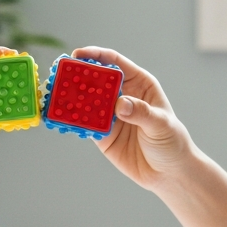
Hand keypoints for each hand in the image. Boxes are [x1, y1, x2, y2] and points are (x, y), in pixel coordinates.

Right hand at [69, 46, 197, 192]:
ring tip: (55, 96)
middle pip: (95, 80)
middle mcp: (121, 96)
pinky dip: (72, 121)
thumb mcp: (161, 124)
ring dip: (70, 98)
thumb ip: (141, 112)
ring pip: (86, 101)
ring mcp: (110, 115)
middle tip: (59, 75)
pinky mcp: (101, 134)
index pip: (115, 63)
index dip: (96, 56)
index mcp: (139, 84)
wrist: (168, 173)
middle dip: (77, 76)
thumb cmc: (171, 142)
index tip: (79, 54)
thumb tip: (120, 104)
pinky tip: (61, 119)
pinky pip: (84, 124)